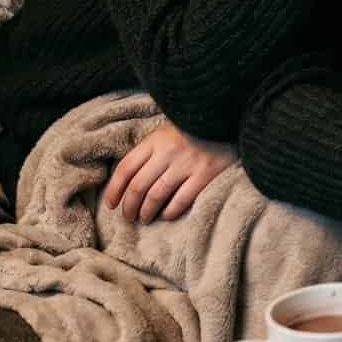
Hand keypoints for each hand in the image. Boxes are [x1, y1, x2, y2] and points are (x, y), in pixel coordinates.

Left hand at [104, 122, 237, 221]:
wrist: (230, 122)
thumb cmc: (195, 132)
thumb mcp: (168, 133)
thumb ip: (150, 151)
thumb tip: (127, 180)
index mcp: (155, 140)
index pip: (125, 168)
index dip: (114, 190)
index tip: (111, 205)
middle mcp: (168, 152)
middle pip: (138, 186)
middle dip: (129, 206)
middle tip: (128, 216)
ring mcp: (187, 163)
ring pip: (156, 196)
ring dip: (146, 212)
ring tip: (145, 218)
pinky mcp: (206, 174)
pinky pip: (181, 200)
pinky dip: (169, 211)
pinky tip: (166, 215)